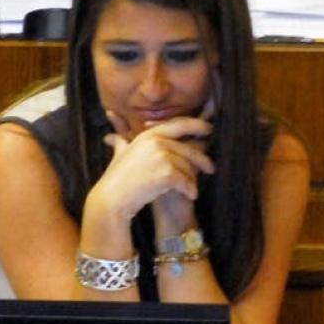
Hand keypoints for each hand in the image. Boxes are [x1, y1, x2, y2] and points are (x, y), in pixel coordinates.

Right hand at [92, 110, 213, 225]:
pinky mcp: (167, 173)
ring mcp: (162, 156)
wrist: (112, 198)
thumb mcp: (119, 155)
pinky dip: (190, 189)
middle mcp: (157, 142)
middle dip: (202, 159)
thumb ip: (121, 143)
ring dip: (192, 179)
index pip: (179, 124)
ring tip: (192, 189)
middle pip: (189, 149)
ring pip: (188, 167)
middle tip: (211, 168)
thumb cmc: (115, 179)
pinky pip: (186, 181)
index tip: (208, 129)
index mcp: (149, 134)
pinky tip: (191, 195)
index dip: (196, 125)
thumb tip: (112, 137)